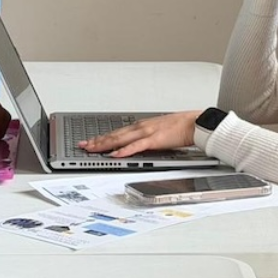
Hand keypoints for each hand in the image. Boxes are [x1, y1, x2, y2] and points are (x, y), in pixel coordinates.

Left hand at [78, 110, 201, 157]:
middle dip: (97, 141)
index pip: (117, 132)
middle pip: (114, 135)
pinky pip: (135, 146)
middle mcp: (140, 127)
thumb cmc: (179, 127)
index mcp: (141, 126)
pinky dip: (124, 150)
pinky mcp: (154, 140)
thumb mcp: (158, 131)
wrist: (194, 123)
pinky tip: (115, 154)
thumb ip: (146, 138)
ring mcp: (146, 132)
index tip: (90, 141)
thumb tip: (137, 145)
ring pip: (120, 139)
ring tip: (92, 149)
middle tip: (83, 145)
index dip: (102, 137)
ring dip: (105, 144)